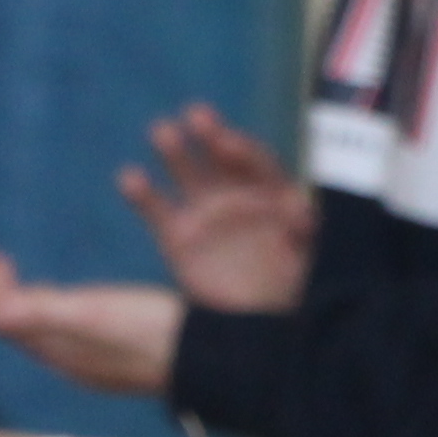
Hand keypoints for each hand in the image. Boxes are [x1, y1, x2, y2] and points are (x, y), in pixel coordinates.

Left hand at [0, 232, 182, 395]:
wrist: (209, 358)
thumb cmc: (151, 330)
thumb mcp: (94, 315)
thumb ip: (39, 313)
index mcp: (48, 342)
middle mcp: (56, 351)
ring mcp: (78, 351)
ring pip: (22, 318)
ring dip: (1, 286)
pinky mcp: (100, 346)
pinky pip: (47, 319)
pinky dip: (33, 295)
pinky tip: (45, 286)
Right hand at [112, 104, 309, 311]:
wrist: (255, 320)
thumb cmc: (289, 286)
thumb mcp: (307, 259)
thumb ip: (302, 230)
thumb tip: (299, 205)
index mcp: (271, 196)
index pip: (257, 165)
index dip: (243, 152)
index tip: (228, 141)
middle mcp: (236, 197)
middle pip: (220, 159)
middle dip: (209, 136)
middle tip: (195, 116)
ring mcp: (204, 215)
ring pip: (187, 174)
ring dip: (175, 152)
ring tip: (161, 131)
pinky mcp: (176, 236)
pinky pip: (156, 210)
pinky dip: (142, 193)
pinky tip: (130, 177)